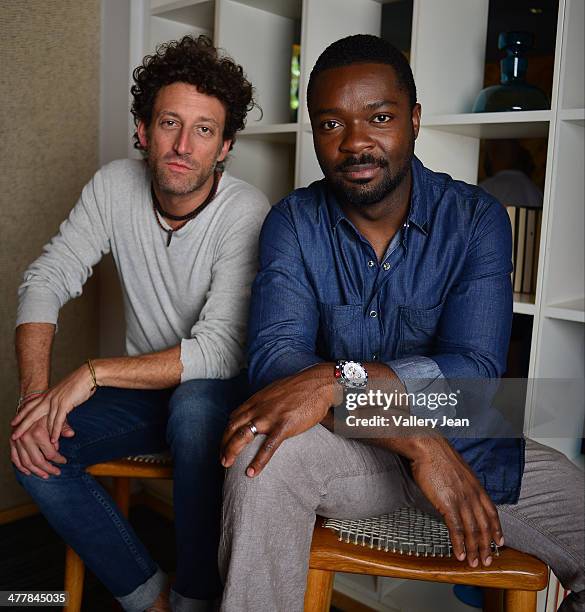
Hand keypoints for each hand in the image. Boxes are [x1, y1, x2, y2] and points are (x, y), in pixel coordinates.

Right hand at [10, 415, 73, 478]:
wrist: (29, 407)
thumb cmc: (45, 413)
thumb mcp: (56, 418)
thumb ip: (63, 427)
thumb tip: (71, 434)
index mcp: (38, 433)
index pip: (50, 453)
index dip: (58, 459)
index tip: (64, 461)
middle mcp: (26, 439)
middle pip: (38, 461)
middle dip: (48, 468)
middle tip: (57, 472)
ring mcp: (17, 442)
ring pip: (26, 463)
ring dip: (36, 471)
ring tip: (45, 475)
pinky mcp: (12, 444)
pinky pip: (15, 459)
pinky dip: (21, 467)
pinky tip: (29, 472)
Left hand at [11, 365, 94, 442]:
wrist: (88, 374)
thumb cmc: (80, 382)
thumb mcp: (65, 392)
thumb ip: (61, 401)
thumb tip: (60, 408)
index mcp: (48, 393)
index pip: (30, 405)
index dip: (21, 414)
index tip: (13, 421)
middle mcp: (49, 397)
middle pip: (32, 414)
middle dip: (22, 426)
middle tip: (14, 435)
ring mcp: (56, 400)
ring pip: (45, 420)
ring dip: (43, 433)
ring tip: (37, 443)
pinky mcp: (65, 404)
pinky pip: (58, 421)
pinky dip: (55, 432)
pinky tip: (54, 439)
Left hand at [220, 363, 340, 476]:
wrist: (318, 384)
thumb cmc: (300, 387)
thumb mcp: (275, 391)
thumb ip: (265, 402)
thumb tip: (262, 411)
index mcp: (256, 399)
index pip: (233, 417)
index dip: (226, 432)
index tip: (225, 444)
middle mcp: (258, 407)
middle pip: (232, 427)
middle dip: (224, 444)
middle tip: (222, 460)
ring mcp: (270, 417)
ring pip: (243, 436)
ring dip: (232, 451)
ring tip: (227, 465)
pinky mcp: (284, 425)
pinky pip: (267, 446)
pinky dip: (258, 461)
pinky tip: (252, 472)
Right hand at [409, 437, 503, 567]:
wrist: (428, 448)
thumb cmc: (438, 456)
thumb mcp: (459, 470)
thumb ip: (463, 485)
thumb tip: (461, 493)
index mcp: (476, 487)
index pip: (492, 513)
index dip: (497, 530)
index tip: (499, 542)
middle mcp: (473, 496)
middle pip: (484, 526)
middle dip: (486, 546)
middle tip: (487, 560)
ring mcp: (461, 501)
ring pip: (472, 531)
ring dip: (474, 550)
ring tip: (474, 563)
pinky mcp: (448, 504)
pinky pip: (456, 529)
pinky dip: (459, 544)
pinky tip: (460, 554)